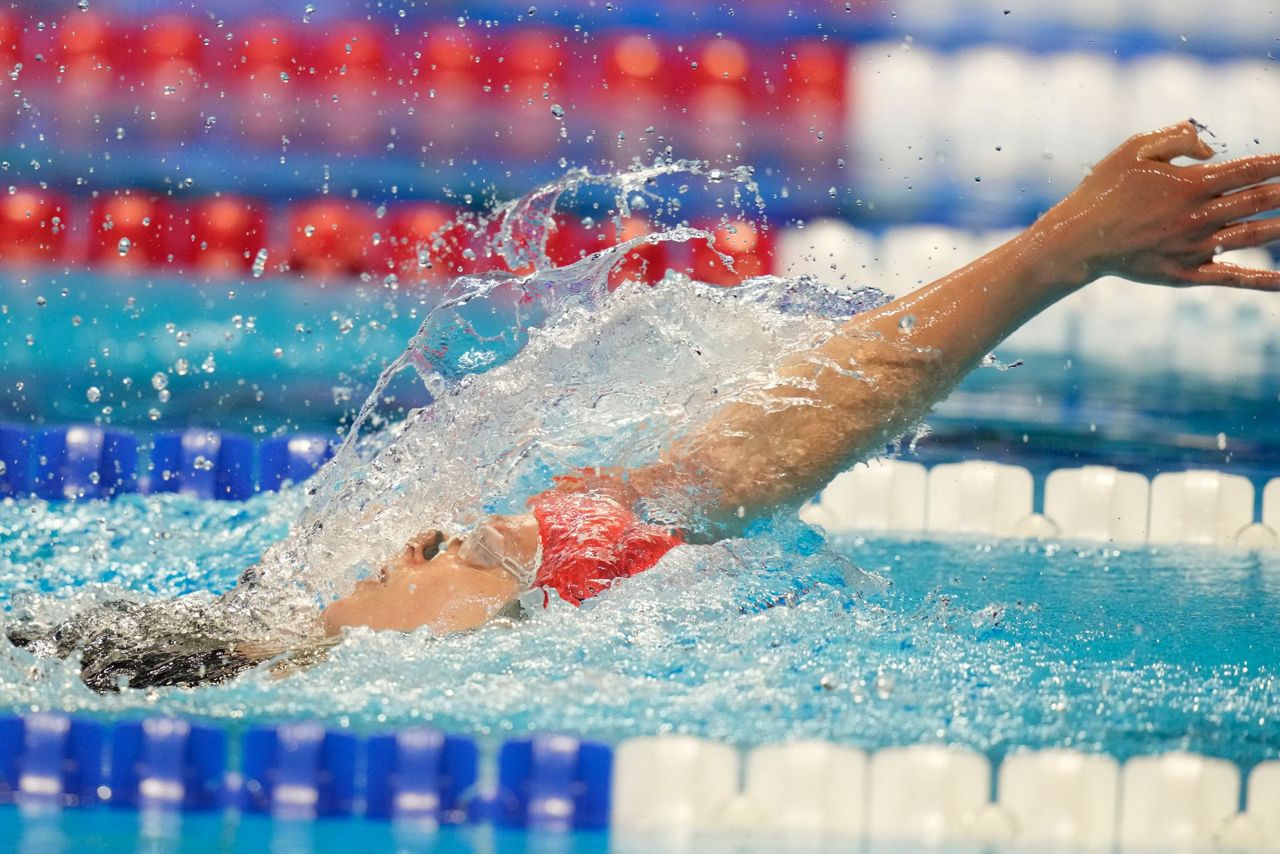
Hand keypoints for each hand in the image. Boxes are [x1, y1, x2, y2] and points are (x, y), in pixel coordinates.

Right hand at [1038, 121, 1279, 290]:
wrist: (1077, 241)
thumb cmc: (1104, 190)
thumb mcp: (1134, 148)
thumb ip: (1177, 138)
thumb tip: (1213, 150)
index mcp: (1191, 184)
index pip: (1251, 169)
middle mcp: (1199, 216)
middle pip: (1261, 200)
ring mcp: (1195, 248)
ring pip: (1254, 235)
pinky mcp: (1186, 273)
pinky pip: (1233, 277)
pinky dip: (1264, 281)